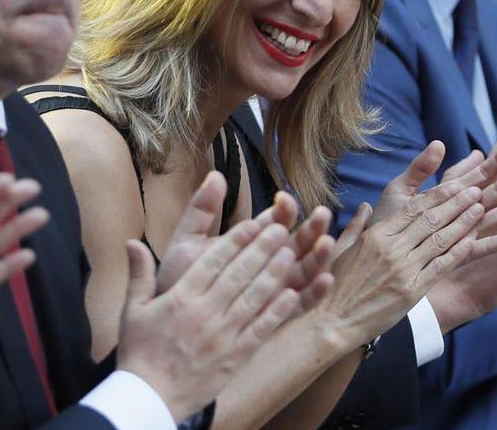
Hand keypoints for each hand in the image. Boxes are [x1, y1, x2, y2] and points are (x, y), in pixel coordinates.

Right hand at [117, 173, 299, 421]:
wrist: (149, 397)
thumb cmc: (139, 352)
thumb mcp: (132, 310)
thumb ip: (138, 274)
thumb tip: (131, 242)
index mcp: (180, 298)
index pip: (213, 261)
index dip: (236, 240)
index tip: (254, 223)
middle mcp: (204, 312)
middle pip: (239, 274)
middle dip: (262, 249)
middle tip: (280, 229)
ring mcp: (222, 335)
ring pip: (253, 298)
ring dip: (274, 273)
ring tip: (290, 253)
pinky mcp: (235, 356)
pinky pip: (260, 329)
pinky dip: (277, 311)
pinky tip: (291, 294)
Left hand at [156, 173, 334, 311]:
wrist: (171, 321)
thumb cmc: (179, 279)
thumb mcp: (187, 240)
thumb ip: (202, 210)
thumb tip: (216, 175)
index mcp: (251, 242)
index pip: (274, 221)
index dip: (283, 209)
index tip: (283, 199)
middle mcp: (269, 263)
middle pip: (298, 242)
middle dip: (311, 228)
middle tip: (321, 214)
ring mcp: (276, 288)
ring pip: (305, 270)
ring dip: (319, 255)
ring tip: (326, 242)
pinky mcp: (277, 314)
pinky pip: (302, 304)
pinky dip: (316, 293)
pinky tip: (325, 280)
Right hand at [313, 141, 496, 348]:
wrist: (332, 320)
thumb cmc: (333, 285)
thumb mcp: (341, 249)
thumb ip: (357, 226)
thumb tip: (366, 207)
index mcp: (375, 235)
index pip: (414, 209)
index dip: (438, 195)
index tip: (456, 184)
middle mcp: (391, 248)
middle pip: (431, 219)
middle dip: (456, 202)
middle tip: (476, 190)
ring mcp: (403, 269)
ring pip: (440, 239)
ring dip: (463, 222)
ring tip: (480, 209)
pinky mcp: (412, 290)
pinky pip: (440, 266)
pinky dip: (458, 251)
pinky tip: (473, 240)